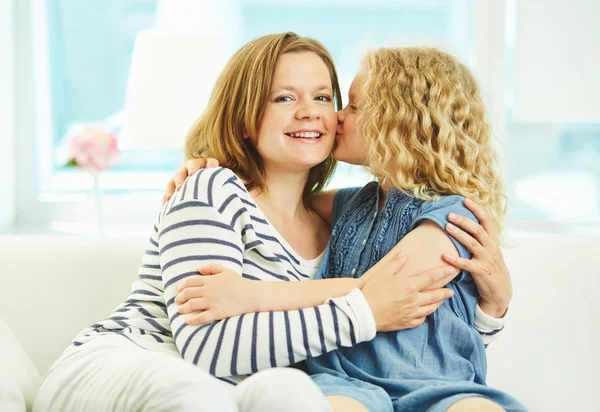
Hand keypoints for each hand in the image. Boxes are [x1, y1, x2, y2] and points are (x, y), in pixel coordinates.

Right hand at [162, 158, 219, 204]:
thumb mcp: (220, 176)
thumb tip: (215, 167)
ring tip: (170, 198)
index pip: (195, 164)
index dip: (193, 168)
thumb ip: (218, 172)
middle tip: (180, 188)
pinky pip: (167, 195)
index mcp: (199, 165)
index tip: (192, 174)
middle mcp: (187, 171)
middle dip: (180, 181)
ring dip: (170, 191)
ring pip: (172, 184)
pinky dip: (166, 200)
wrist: (215, 188)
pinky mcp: (174, 191)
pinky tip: (166, 206)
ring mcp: (179, 181)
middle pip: (180, 174)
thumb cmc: (220, 181)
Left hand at [175, 264, 258, 324]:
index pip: (189, 282)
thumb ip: (211, 267)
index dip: (181, 287)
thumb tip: (198, 269)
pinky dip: (191, 320)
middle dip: (179, 298)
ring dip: (183, 308)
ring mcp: (212, 302)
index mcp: (209, 280)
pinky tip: (187, 321)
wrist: (251, 295)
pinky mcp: (217, 313)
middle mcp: (208, 291)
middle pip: (187, 294)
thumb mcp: (225, 270)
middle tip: (177, 301)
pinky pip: (200, 318)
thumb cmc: (239, 283)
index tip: (179, 291)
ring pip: (191, 305)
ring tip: (180, 310)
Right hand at [361, 252, 457, 331]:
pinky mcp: (407, 323)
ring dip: (438, 304)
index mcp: (410, 286)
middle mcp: (414, 300)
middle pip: (435, 295)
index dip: (443, 273)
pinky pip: (421, 319)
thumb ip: (396, 262)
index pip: (431, 277)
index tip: (451, 270)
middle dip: (445, 292)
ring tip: (441, 301)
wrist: (364, 313)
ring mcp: (412, 312)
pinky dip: (425, 315)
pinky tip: (425, 313)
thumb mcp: (383, 272)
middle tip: (451, 291)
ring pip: (430, 309)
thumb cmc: (372, 291)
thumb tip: (405, 254)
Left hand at [442, 198, 511, 317]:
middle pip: (478, 230)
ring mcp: (486, 259)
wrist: (501, 291)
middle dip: (464, 220)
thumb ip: (481, 238)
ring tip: (447, 227)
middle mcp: (491, 248)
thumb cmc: (491, 268)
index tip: (466, 200)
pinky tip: (444, 256)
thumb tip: (468, 223)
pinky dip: (455, 259)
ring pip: (472, 244)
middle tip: (450, 214)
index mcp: (493, 241)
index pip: (487, 221)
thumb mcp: (490, 251)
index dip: (477, 210)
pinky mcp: (480, 271)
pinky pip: (466, 264)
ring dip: (459, 235)